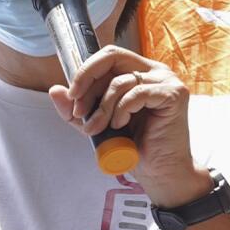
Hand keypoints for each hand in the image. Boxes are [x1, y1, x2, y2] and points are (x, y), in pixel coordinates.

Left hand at [48, 45, 207, 207]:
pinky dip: (122, 110)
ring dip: (102, 107)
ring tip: (98, 128)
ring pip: (121, 81)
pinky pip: (138, 93)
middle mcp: (154, 71)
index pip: (107, 57)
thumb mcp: (96, 125)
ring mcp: (167, 81)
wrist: (158, 172)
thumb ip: (76, 109)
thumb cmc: (133, 147)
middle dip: (88, 84)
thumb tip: (55, 90)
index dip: (85, 72)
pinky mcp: (174, 94)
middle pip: (112, 57)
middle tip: (80, 111)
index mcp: (138, 71)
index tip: (72, 96)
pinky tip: (120, 125)